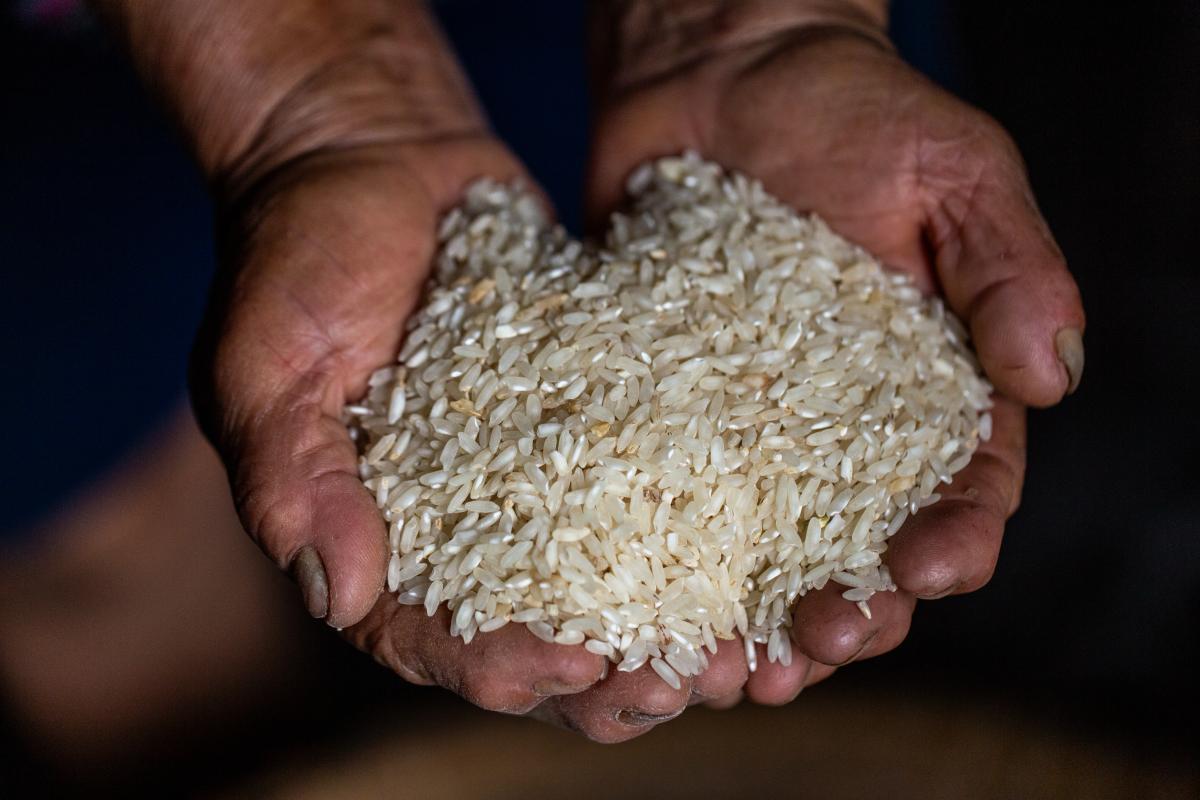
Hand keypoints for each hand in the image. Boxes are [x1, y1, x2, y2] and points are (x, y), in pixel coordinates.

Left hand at [586, 8, 1084, 705]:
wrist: (721, 78)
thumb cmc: (852, 110)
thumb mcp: (953, 171)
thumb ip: (1009, 270)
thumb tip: (1058, 374)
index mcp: (934, 393)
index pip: (966, 491)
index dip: (954, 542)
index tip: (927, 570)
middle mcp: (844, 433)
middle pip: (860, 553)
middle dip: (851, 613)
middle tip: (819, 645)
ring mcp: (750, 433)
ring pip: (761, 556)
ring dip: (750, 622)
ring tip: (728, 668)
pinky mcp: (668, 416)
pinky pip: (665, 502)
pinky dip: (658, 562)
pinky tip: (638, 603)